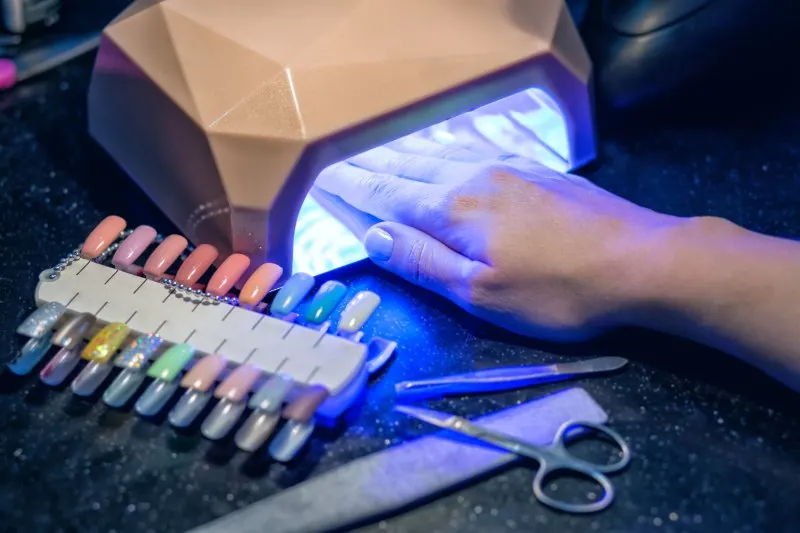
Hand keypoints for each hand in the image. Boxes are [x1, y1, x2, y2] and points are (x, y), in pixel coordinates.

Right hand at [314, 136, 681, 340]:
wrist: (642, 260)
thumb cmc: (558, 291)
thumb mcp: (482, 293)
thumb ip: (423, 262)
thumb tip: (372, 235)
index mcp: (454, 210)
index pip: (387, 195)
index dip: (352, 190)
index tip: (324, 182)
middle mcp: (474, 177)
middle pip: (409, 169)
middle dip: (372, 170)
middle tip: (342, 168)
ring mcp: (508, 167)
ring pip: (441, 155)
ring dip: (404, 158)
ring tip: (382, 159)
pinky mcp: (536, 169)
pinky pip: (473, 150)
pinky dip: (444, 152)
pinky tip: (447, 153)